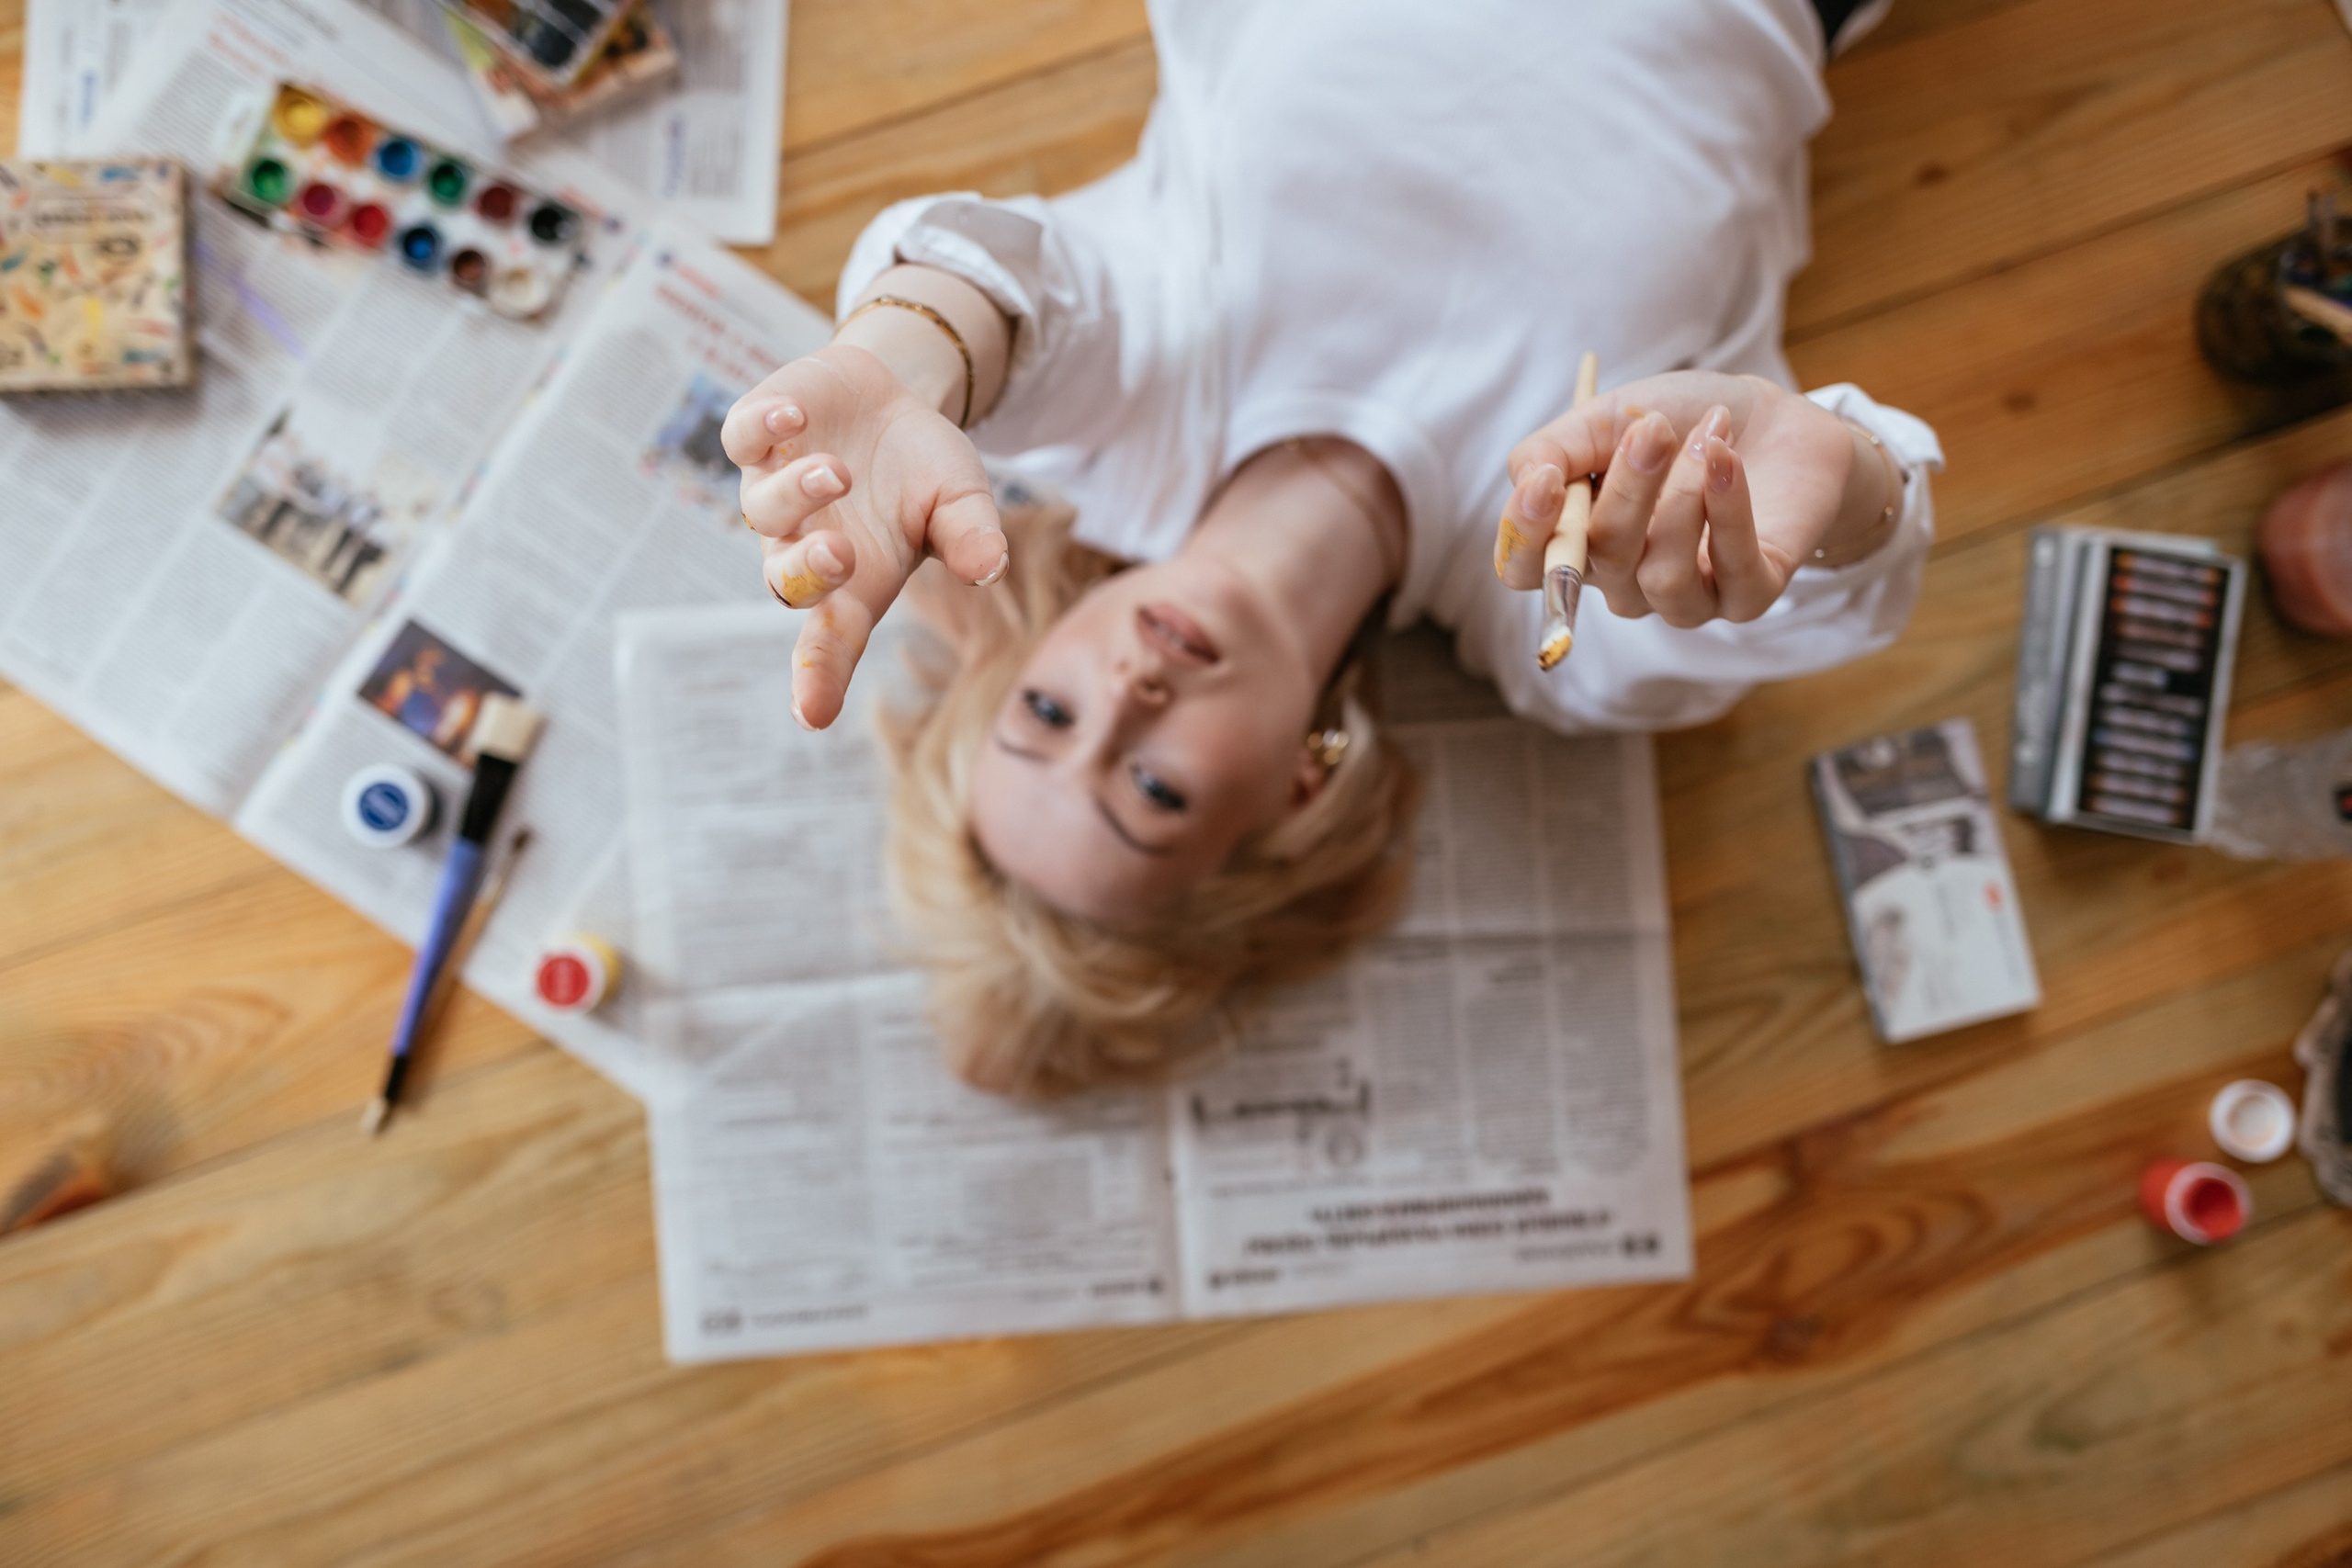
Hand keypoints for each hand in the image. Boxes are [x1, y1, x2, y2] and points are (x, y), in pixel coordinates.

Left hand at [722, 343, 1007, 728]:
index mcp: (855, 581)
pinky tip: (794, 417)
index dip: (820, 678)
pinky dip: (762, 429)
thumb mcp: (964, 502)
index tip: (813, 714)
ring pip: (763, 509)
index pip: (832, 642)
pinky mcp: (756, 435)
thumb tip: (988, 570)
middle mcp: (805, 544)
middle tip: (841, 554)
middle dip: (808, 573)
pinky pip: (742, 439)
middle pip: (784, 583)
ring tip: (840, 473)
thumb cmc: (926, 471)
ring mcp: (775, 491)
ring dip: (799, 494)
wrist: (893, 398)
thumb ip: (972, 537)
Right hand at [1497, 371, 1891, 627]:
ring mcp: (1685, 598)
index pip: (1527, 571)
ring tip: (1712, 429)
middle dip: (1626, 489)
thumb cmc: (1683, 421)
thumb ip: (1555, 447)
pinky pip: (1731, 572)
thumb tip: (1529, 479)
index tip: (1546, 479)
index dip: (1527, 537)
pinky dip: (1727, 507)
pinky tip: (1726, 457)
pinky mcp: (1747, 596)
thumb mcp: (1610, 416)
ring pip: (1662, 573)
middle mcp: (1625, 583)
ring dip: (1684, 494)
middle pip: (1598, 563)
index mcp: (1580, 543)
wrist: (1776, 421)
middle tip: (1654, 428)